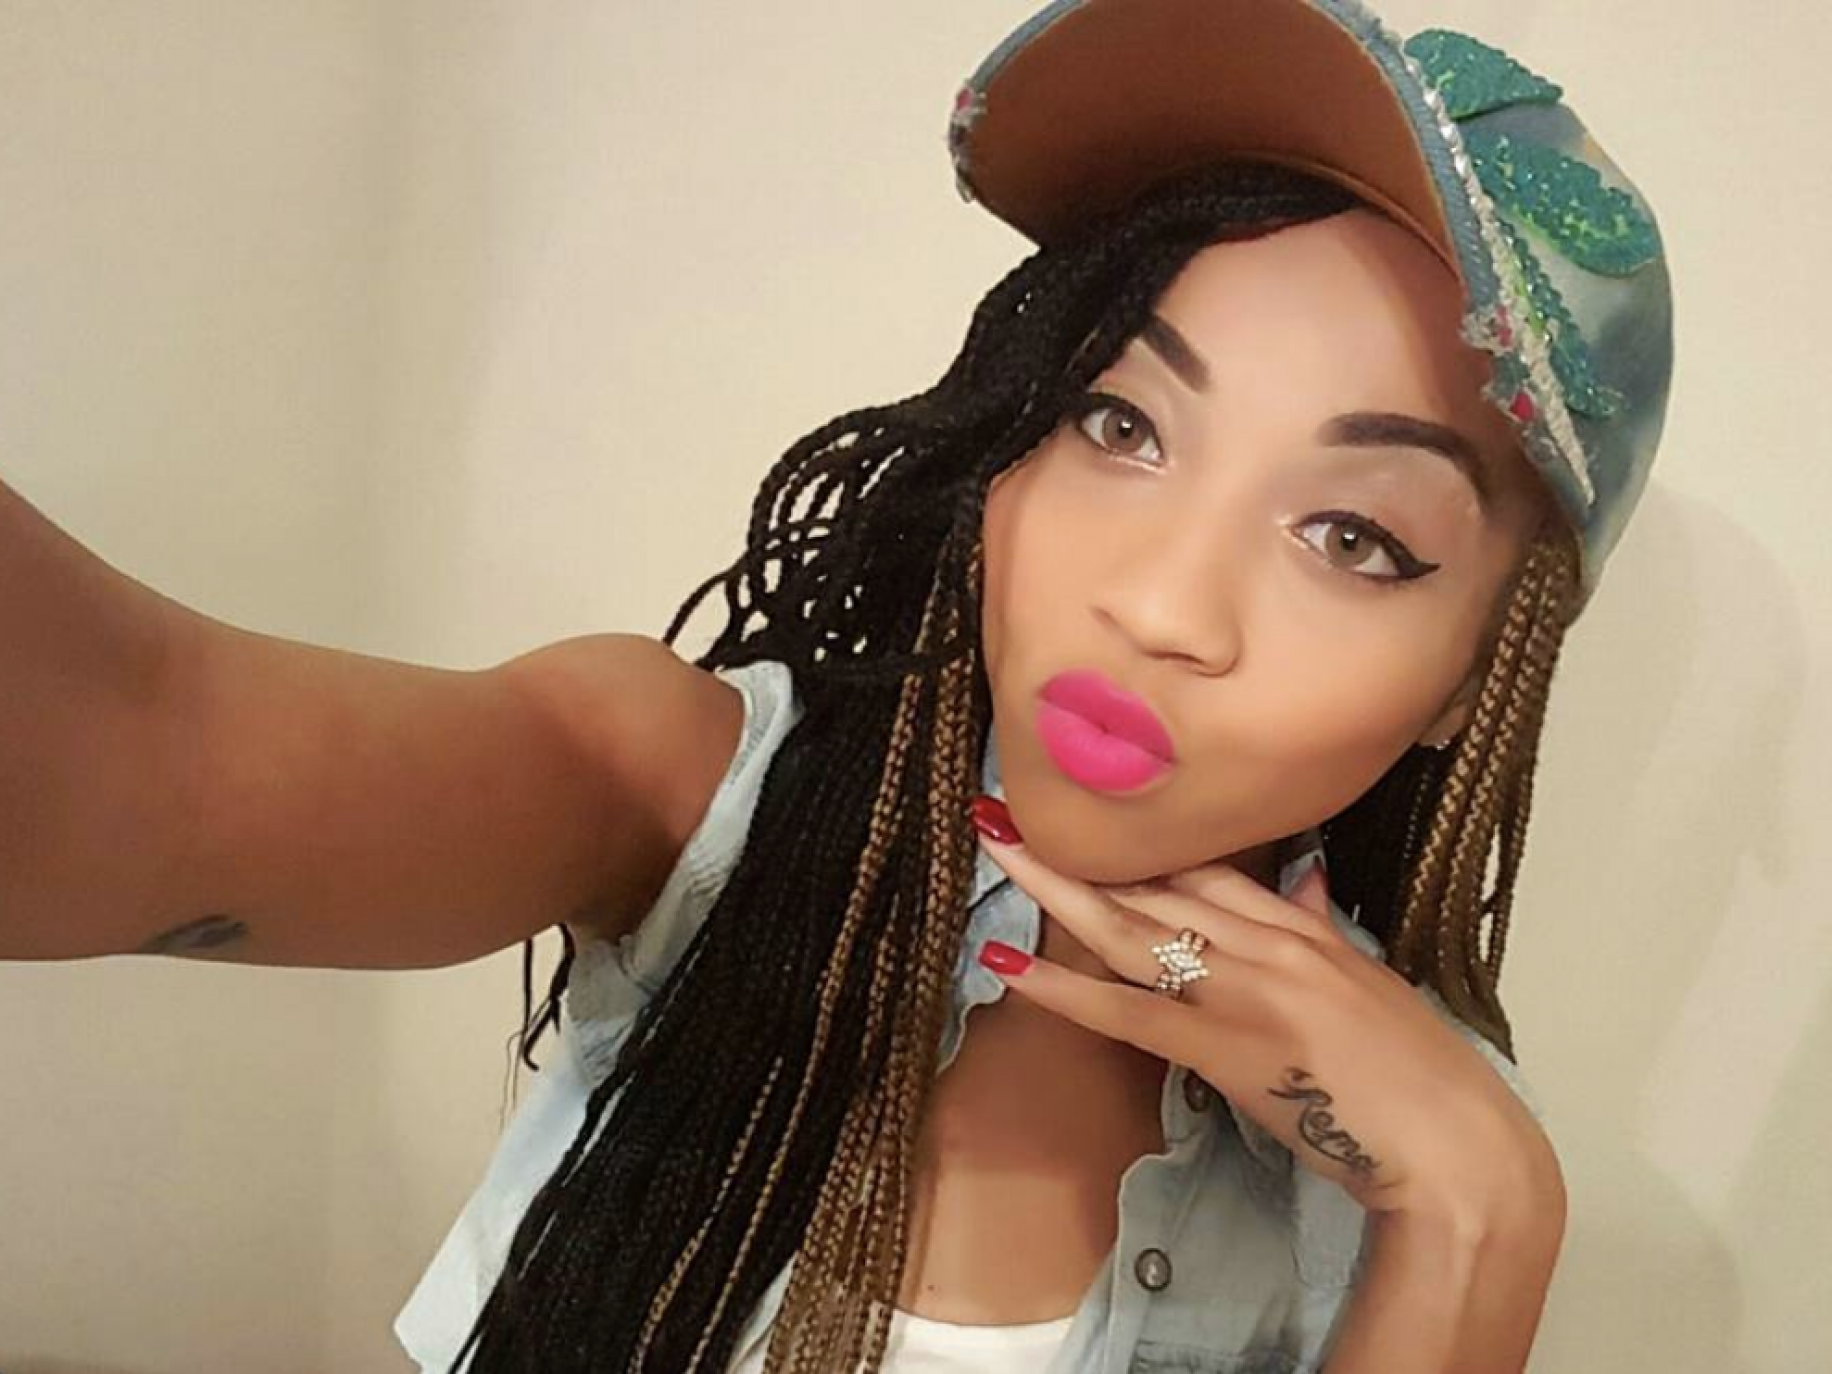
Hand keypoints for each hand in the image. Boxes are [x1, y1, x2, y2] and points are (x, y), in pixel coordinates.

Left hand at [969, 796, 1562, 1230]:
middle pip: (1156, 881)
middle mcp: (1268, 942)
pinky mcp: (1225, 1047)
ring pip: (1130, 927)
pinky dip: (1064, 988)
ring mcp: (1243, 990)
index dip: (1139, 838)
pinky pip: (1127, 1012)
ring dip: (1054, 887)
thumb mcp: (1371, 986)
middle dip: (1078, 847)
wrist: (1456, 1146)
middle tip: (1004, 808)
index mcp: (1301, 928)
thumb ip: (1323, 929)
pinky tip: (1007, 964)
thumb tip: (1302, 878)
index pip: (1204, 866)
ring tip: (993, 845)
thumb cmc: (1419, 1079)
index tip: (1084, 808)